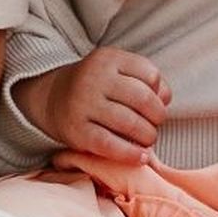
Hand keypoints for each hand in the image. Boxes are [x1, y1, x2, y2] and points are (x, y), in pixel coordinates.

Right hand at [18, 47, 164, 162]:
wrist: (53, 98)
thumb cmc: (98, 87)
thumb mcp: (118, 71)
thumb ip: (146, 80)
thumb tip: (165, 99)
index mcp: (108, 59)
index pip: (150, 75)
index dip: (160, 92)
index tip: (156, 102)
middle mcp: (94, 78)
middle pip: (143, 99)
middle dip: (158, 116)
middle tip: (155, 124)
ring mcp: (83, 104)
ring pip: (130, 123)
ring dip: (148, 136)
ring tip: (148, 139)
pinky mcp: (77, 131)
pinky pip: (110, 145)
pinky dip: (130, 154)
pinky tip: (141, 157)